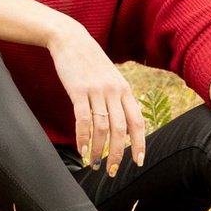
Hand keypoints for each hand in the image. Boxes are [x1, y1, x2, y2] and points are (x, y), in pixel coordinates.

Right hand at [52, 22, 147, 169]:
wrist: (71, 39)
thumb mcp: (111, 78)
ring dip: (99, 150)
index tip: (137, 162)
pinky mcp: (78, 91)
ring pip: (103, 127)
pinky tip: (82, 150)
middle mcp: (114, 91)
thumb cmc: (90, 62)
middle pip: (121, 130)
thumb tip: (122, 126)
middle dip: (117, 154)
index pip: (137, 122)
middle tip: (111, 171)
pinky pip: (83, 119)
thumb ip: (118, 99)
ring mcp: (97, 91)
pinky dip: (84, 138)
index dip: (139, 144)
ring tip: (94, 164)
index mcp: (124, 90)